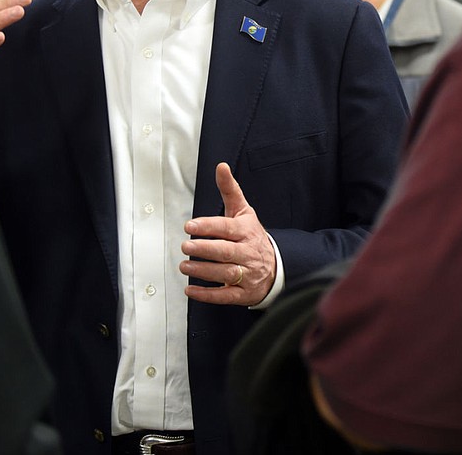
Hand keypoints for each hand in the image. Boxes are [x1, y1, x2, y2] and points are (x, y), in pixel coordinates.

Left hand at [180, 162, 276, 305]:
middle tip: (186, 247)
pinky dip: (207, 295)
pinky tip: (191, 291)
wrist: (277, 266)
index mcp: (247, 231)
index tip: (190, 226)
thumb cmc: (253, 237)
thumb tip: (221, 167)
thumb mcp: (244, 211)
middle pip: (226, 251)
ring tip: (184, 266)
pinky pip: (226, 296)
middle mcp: (248, 252)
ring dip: (203, 271)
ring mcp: (248, 274)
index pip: (227, 228)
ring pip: (225, 273)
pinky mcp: (244, 293)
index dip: (208, 226)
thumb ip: (230, 190)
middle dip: (204, 249)